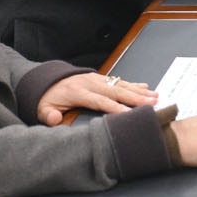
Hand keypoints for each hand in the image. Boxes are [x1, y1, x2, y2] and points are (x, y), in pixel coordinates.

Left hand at [35, 72, 155, 125]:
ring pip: (121, 84)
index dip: (114, 107)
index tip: (129, 114)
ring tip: (155, 95)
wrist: (46, 80)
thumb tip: (55, 119)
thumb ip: (48, 115)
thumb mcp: (42, 108)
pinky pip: (119, 80)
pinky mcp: (100, 78)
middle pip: (116, 90)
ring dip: (139, 90)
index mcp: (77, 92)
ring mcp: (96, 79)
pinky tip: (145, 87)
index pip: (99, 101)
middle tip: (152, 103)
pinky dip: (133, 84)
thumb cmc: (47, 98)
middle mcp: (90, 83)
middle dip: (135, 97)